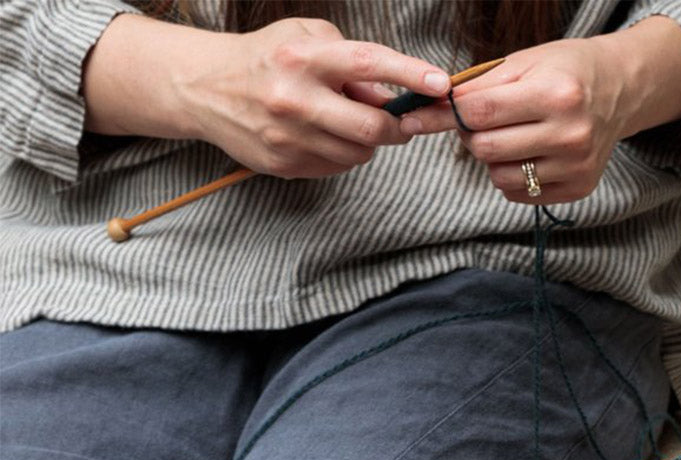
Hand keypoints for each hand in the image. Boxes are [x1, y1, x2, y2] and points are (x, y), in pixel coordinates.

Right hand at [84, 15, 451, 178]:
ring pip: (360, 152)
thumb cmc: (268, 58)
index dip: (410, 75)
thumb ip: (353, 61)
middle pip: (372, 128)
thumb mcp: (307, 38)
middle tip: (400, 120)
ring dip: (366, 139)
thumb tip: (393, 96)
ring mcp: (290, 137)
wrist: (206, 88)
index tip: (440, 84)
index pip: (367, 63)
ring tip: (344, 119)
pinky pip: (338, 167)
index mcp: (303, 57)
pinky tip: (324, 135)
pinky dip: (343, 153)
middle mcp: (295, 98)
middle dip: (396, 127)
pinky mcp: (285, 164)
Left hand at [402, 17, 680, 204]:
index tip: (450, 108)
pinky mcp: (577, 189)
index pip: (480, 111)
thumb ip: (475, 88)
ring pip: (499, 176)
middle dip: (472, 135)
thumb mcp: (522, 65)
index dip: (455, 111)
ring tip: (507, 137)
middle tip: (482, 122)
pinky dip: (511, 177)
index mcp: (556, 95)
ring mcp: (575, 167)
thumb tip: (424, 112)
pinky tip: (525, 155)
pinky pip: (519, 194)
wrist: (618, 92)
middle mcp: (570, 135)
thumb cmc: (564, 72)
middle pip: (486, 148)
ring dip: (491, 159)